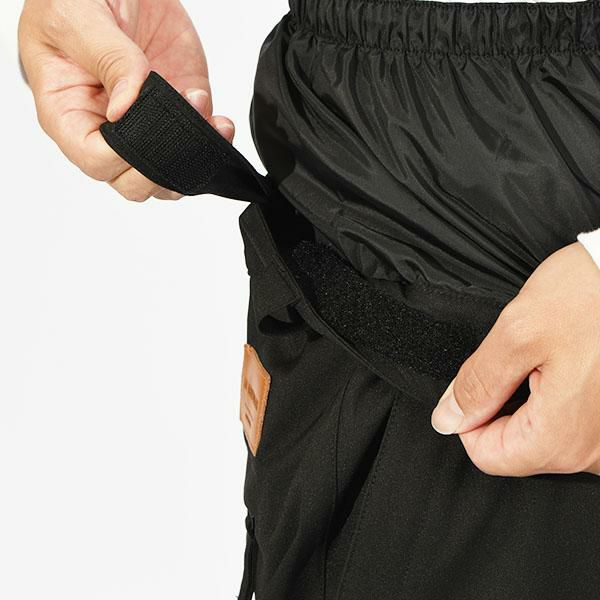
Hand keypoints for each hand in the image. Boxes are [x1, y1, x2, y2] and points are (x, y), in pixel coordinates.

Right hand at [18, 0, 234, 201]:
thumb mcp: (79, 17)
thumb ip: (108, 60)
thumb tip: (125, 110)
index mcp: (69, 113)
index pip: (95, 161)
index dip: (122, 158)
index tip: (141, 124)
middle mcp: (107, 128)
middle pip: (133, 183)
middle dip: (163, 168)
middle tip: (180, 131)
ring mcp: (145, 126)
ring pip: (168, 176)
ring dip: (194, 156)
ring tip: (202, 111)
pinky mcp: (178, 114)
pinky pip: (197, 148)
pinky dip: (214, 141)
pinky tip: (219, 120)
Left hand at [431, 242, 599, 476]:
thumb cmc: (593, 294)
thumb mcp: (519, 332)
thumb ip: (479, 382)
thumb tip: (448, 417)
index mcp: (561, 439)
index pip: (488, 455)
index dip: (470, 416)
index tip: (481, 381)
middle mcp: (593, 453)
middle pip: (517, 447)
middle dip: (504, 404)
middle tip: (524, 360)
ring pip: (544, 434)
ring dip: (534, 398)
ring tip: (553, 358)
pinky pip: (572, 423)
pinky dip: (560, 396)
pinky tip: (570, 365)